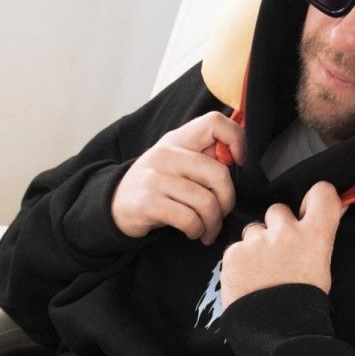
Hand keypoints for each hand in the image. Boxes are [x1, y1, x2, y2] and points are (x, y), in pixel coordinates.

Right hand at [111, 113, 245, 244]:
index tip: (239, 164)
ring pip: (205, 202)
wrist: (114, 204)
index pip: (215, 123)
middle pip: (218, 173)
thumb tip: (237, 158)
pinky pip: (188, 219)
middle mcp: (166, 154)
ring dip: (213, 223)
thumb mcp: (175, 162)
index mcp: (178, 139)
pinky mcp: (148, 202)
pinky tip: (194, 232)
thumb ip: (203, 157)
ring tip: (208, 230)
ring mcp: (155, 177)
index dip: (237, 140)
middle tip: (222, 214)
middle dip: (227, 201)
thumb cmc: (156, 185)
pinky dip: (197, 230)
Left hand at [220, 181, 342, 307]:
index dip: (315, 197)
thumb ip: (319, 237)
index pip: (322, 193)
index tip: (308, 209)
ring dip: (256, 245)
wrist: (277, 333)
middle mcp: (286, 232)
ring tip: (261, 273)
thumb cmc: (302, 304)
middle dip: (277, 228)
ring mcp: (257, 241)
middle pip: (278, 211)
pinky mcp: (234, 253)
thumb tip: (329, 212)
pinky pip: (236, 248)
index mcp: (315, 236)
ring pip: (253, 230)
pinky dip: (240, 261)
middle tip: (278, 255)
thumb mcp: (321, 268)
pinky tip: (248, 280)